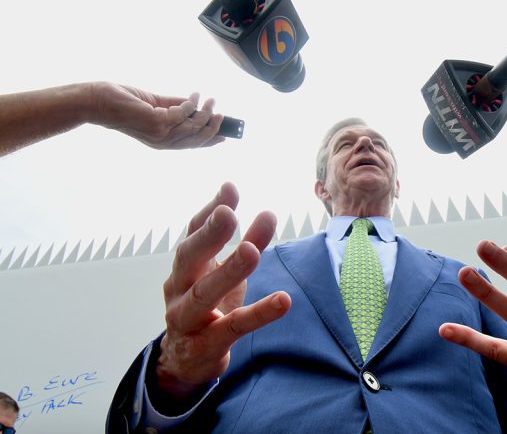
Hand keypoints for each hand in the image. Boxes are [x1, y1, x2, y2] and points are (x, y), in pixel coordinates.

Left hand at [89, 81, 225, 149]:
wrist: (99, 101)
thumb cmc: (124, 103)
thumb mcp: (156, 106)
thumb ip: (176, 107)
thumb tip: (196, 105)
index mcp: (162, 142)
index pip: (192, 145)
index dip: (210, 140)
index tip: (225, 135)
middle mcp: (163, 142)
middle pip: (198, 139)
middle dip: (213, 126)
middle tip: (219, 111)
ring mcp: (161, 134)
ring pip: (195, 126)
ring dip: (206, 112)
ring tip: (210, 99)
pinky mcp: (157, 122)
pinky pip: (185, 112)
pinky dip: (192, 102)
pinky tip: (194, 95)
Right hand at [156, 182, 290, 399]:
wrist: (183, 361)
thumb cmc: (206, 306)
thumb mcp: (225, 273)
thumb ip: (248, 242)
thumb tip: (267, 211)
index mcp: (184, 266)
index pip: (192, 232)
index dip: (209, 209)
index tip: (230, 188)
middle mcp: (178, 288)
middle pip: (188, 258)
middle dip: (208, 235)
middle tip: (228, 215)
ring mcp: (186, 319)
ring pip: (203, 294)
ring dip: (228, 271)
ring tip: (252, 251)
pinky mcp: (205, 345)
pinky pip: (232, 327)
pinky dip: (258, 314)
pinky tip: (283, 300)